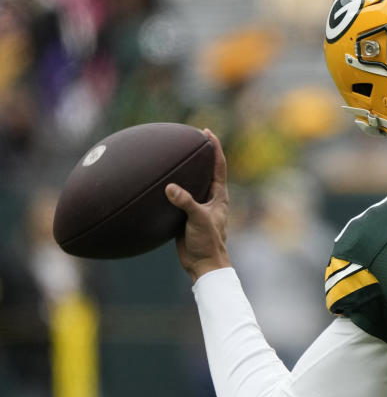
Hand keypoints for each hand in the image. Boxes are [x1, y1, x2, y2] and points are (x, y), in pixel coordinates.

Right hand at [165, 129, 230, 281]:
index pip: (218, 166)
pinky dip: (170, 190)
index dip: (214, 148)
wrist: (203, 264)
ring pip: (190, 184)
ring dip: (183, 172)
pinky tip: (157, 184)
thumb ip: (186, 202)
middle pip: (205, 171)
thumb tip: (170, 188)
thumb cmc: (208, 242)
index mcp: (218, 196)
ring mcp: (197, 207)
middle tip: (188, 138)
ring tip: (171, 157)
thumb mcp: (198, 219)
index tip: (207, 133)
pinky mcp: (185, 216)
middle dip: (199, 155)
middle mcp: (209, 198)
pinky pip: (177, 198)